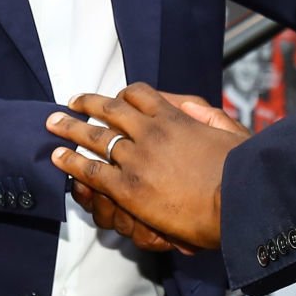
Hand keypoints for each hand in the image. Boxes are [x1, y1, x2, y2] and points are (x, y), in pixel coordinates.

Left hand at [46, 83, 242, 251]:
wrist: (238, 200)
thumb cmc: (242, 169)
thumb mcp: (229, 130)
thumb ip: (205, 114)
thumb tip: (185, 106)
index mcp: (175, 116)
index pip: (139, 95)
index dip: (121, 96)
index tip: (111, 99)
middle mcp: (151, 131)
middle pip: (109, 110)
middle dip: (85, 104)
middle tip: (69, 103)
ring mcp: (137, 159)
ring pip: (94, 137)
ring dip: (70, 128)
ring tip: (53, 124)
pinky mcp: (128, 188)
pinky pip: (91, 171)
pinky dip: (72, 162)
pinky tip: (58, 158)